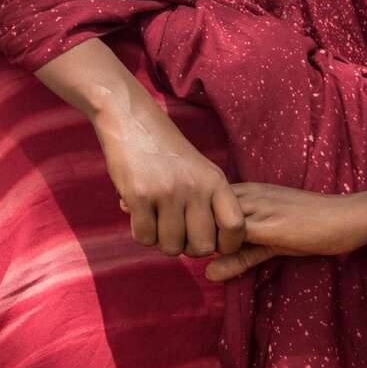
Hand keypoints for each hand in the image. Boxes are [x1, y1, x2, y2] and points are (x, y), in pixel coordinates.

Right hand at [93, 102, 245, 257]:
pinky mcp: (139, 196)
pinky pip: (144, 238)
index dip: (226, 244)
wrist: (131, 120)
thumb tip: (213, 244)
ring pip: (171, 247)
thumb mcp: (200, 169)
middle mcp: (195, 188)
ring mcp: (167, 193)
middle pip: (201, 247)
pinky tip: (139, 213)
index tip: (212, 241)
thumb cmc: (166, 150)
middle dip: (188, 247)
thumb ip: (211, 202)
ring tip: (156, 218)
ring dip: (161, 240)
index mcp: (215, 181)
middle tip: (176, 230)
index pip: (235, 227)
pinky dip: (141, 232)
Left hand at [205, 184, 366, 280]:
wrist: (348, 217)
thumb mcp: (271, 244)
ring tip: (202, 258)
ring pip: (213, 218)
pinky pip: (234, 233)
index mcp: (246, 191)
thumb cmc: (313, 228)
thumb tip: (208, 274)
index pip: (202, 202)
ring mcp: (258, 206)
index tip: (192, 244)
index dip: (193, 224)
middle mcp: (248, 194)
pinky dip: (221, 247)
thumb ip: (240, 258)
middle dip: (192, 231)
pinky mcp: (269, 224)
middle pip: (200, 208)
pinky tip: (219, 262)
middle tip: (192, 253)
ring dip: (203, 240)